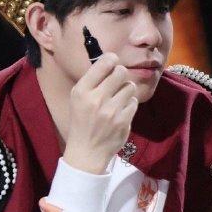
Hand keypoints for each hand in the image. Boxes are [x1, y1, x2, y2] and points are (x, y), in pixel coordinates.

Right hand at [63, 53, 137, 173]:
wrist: (87, 151)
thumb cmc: (82, 122)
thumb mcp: (77, 99)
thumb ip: (92, 80)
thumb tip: (111, 60)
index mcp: (82, 91)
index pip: (104, 63)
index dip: (112, 59)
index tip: (112, 63)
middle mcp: (96, 99)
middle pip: (121, 72)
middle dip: (120, 74)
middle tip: (117, 82)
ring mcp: (111, 111)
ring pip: (130, 87)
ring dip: (126, 90)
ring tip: (118, 98)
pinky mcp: (124, 121)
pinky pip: (134, 102)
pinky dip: (129, 105)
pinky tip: (121, 111)